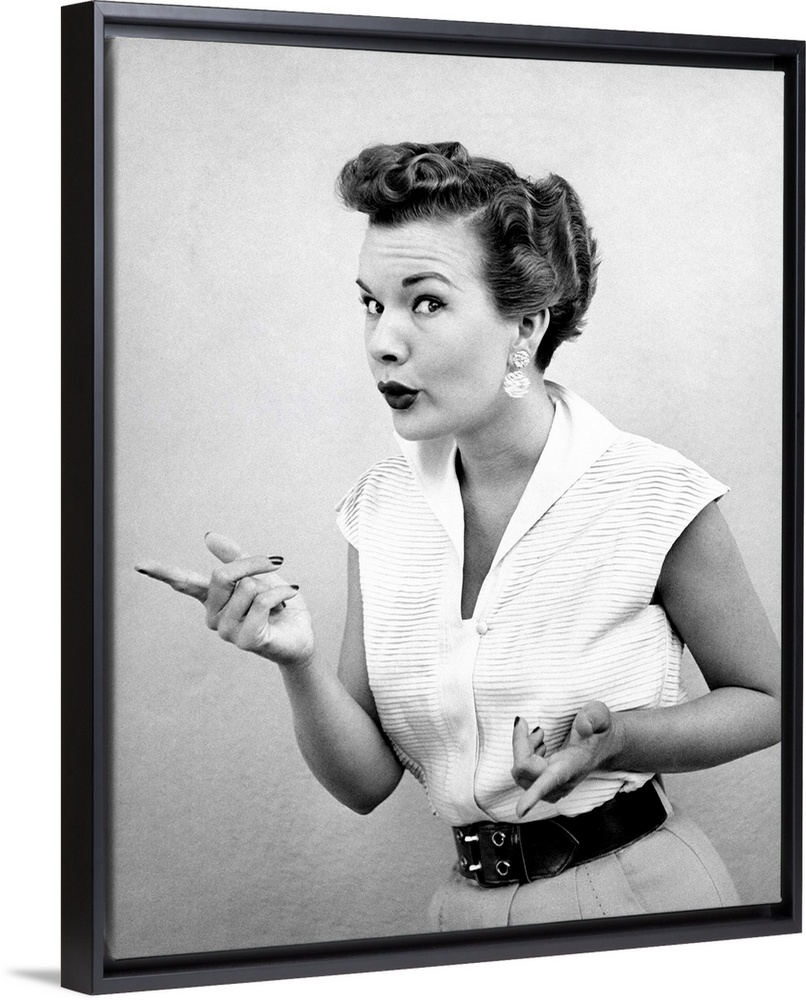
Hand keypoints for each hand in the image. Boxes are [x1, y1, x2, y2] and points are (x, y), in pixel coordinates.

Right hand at [135, 532, 314, 668]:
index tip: (138, 564)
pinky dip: (282, 594)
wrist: (301, 634)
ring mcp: (227, 632)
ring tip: (276, 603)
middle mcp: (214, 616)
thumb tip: (208, 536)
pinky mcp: (246, 641)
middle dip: (253, 564)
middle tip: (273, 564)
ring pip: (247, 587)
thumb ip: (235, 557)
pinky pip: (262, 602)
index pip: (184, 582)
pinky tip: (286, 603)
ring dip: (271, 586)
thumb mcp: (259, 574)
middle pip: (222, 574)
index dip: (161, 572)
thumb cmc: (277, 605)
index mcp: (213, 599)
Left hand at [512, 702, 621, 817]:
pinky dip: (524, 755)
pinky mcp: (547, 786)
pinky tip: (539, 744)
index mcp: (572, 766)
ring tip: (539, 735)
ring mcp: (553, 787)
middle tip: (533, 726)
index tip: (520, 810)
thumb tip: (582, 726)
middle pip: (524, 770)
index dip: (533, 796)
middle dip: (520, 744)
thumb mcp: (600, 715)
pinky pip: (523, 774)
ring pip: (521, 773)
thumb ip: (593, 718)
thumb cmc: (600, 730)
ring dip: (522, 750)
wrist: (605, 745)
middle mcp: (561, 782)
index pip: (550, 781)